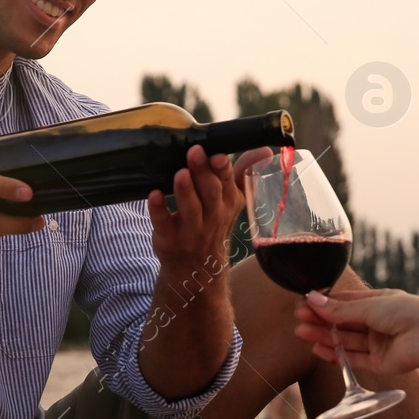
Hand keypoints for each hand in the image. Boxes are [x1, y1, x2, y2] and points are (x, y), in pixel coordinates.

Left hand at [147, 144, 247, 271]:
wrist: (198, 268)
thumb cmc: (214, 223)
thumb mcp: (232, 200)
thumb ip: (244, 173)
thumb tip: (265, 150)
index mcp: (228, 203)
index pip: (228, 183)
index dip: (223, 170)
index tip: (218, 156)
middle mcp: (212, 217)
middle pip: (210, 193)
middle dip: (203, 172)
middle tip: (194, 152)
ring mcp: (191, 231)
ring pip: (190, 210)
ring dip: (185, 191)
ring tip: (180, 173)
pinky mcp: (169, 239)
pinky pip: (163, 224)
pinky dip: (158, 210)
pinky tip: (153, 196)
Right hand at [293, 289, 418, 375]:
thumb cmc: (405, 313)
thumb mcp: (368, 306)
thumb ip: (339, 309)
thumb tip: (312, 299)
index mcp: (381, 302)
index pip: (347, 302)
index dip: (325, 303)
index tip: (304, 302)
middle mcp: (379, 323)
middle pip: (344, 322)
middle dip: (321, 320)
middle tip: (298, 318)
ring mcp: (379, 343)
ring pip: (345, 340)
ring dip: (324, 336)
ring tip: (302, 332)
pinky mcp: (379, 363)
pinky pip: (353, 359)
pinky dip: (335, 355)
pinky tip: (318, 349)